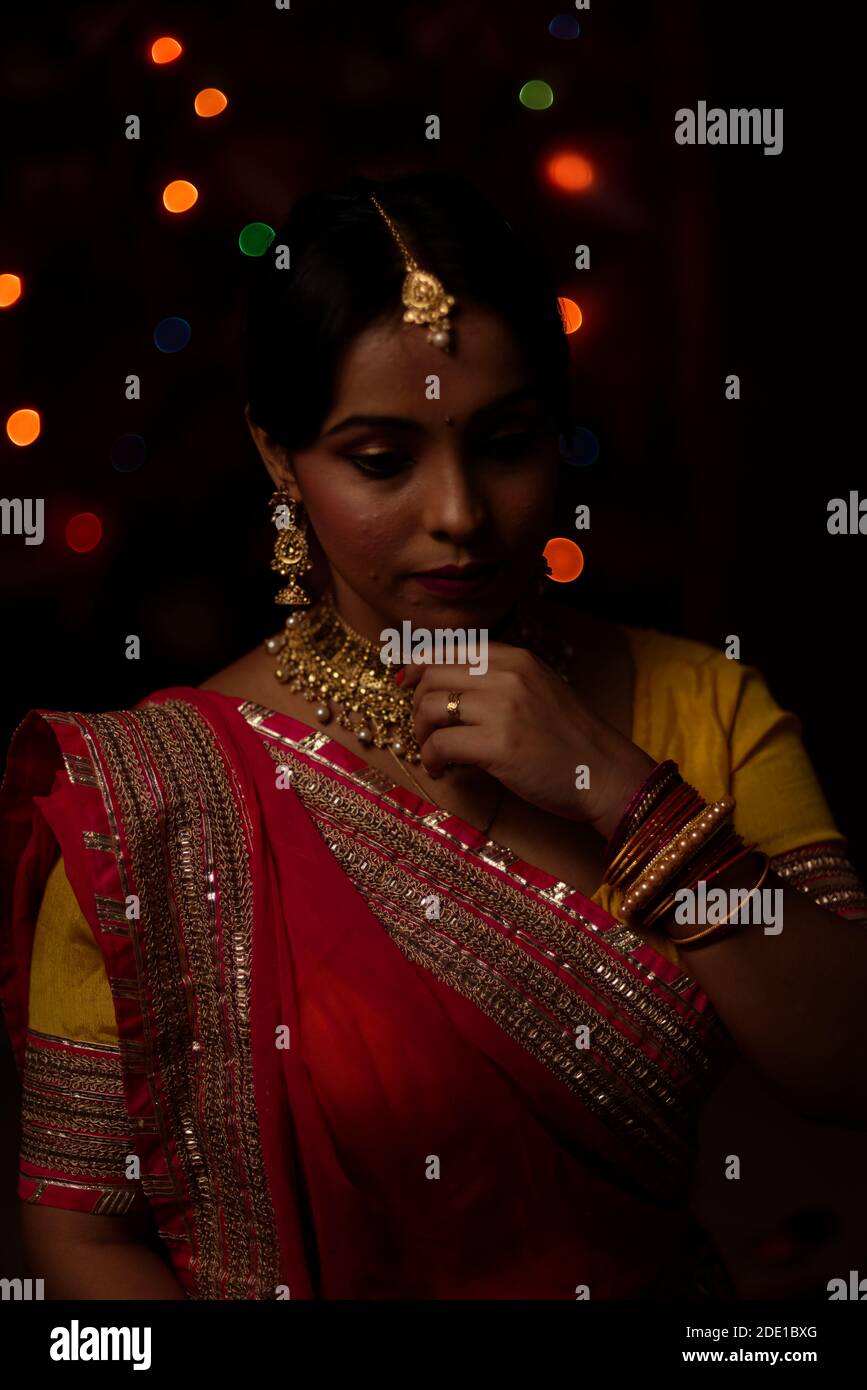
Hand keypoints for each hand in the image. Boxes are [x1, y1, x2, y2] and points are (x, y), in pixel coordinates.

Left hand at [398, 642, 656, 840]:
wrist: (605, 773)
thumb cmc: (571, 740)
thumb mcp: (539, 690)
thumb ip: (500, 681)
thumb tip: (446, 685)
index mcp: (516, 658)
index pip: (448, 650)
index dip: (418, 666)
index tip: (405, 684)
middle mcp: (508, 675)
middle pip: (432, 676)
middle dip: (417, 705)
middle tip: (425, 732)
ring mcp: (502, 708)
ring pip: (430, 707)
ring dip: (422, 734)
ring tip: (435, 754)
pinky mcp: (498, 744)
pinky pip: (440, 743)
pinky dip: (432, 759)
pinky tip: (444, 770)